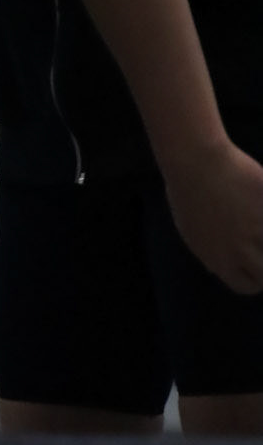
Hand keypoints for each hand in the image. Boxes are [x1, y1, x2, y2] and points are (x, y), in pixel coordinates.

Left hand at [165, 140, 262, 294]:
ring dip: (262, 228)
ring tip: (255, 214)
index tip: (257, 259)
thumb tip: (216, 268)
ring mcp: (255, 229)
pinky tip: (260, 198)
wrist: (194, 159)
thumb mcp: (190, 228)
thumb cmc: (188, 188)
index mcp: (217, 258)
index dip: (255, 275)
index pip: (246, 285)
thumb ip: (208, 251)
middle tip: (259, 237)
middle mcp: (238, 250)